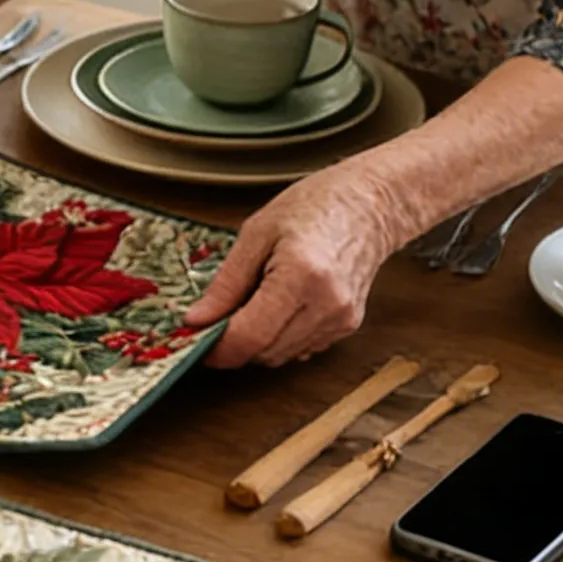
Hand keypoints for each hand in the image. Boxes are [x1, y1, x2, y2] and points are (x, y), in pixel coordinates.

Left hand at [180, 164, 405, 367]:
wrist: (369, 204)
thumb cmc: (315, 206)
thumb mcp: (256, 233)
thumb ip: (226, 282)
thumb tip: (197, 318)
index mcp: (302, 274)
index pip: (250, 336)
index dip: (216, 347)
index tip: (193, 337)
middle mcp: (327, 304)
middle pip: (264, 353)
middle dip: (232, 342)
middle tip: (215, 316)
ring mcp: (341, 319)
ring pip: (280, 356)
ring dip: (256, 341)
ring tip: (251, 301)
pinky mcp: (348, 326)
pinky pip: (300, 348)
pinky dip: (279, 337)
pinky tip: (278, 306)